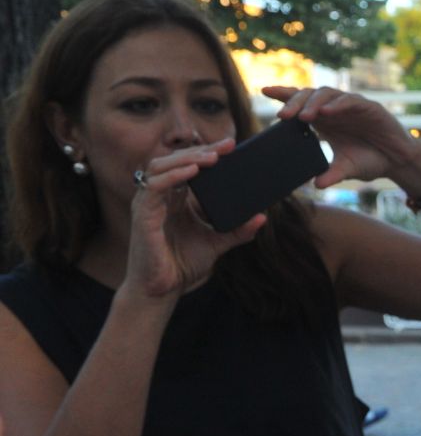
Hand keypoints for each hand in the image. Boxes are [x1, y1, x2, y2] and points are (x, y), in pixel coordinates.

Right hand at [124, 139, 261, 299]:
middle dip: (201, 150)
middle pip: (175, 160)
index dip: (207, 153)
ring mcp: (149, 204)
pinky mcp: (143, 216)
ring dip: (187, 158)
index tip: (232, 146)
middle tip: (227, 146)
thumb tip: (262, 217)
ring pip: (161, 167)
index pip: (188, 165)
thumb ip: (238, 231)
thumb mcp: (217, 244)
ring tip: (213, 157)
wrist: (163, 290)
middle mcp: (160, 197)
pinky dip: (173, 177)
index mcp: (175, 199)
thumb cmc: (182, 265)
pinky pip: (154, 188)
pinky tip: (192, 172)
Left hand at [262, 85, 420, 190]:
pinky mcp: (369, 108)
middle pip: (309, 96)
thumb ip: (331, 175)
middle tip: (282, 117)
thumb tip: (315, 185)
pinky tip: (327, 111)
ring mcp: (352, 106)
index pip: (301, 103)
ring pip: (327, 95)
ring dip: (313, 104)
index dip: (284, 95)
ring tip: (303, 117)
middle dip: (294, 103)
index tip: (264, 92)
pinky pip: (350, 101)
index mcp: (325, 120)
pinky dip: (337, 105)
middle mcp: (335, 109)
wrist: (398, 162)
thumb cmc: (371, 161)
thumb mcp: (347, 170)